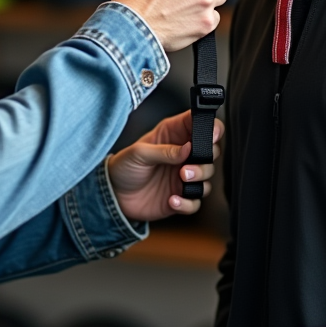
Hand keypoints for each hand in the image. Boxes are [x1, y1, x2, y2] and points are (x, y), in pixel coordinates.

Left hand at [107, 110, 222, 221]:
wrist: (113, 195)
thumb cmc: (124, 167)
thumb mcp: (139, 153)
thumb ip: (164, 151)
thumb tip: (188, 148)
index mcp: (173, 135)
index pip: (200, 124)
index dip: (211, 126)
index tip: (212, 134)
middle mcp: (183, 154)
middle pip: (212, 151)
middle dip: (206, 158)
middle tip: (187, 165)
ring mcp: (184, 176)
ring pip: (208, 175)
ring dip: (200, 178)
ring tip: (182, 178)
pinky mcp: (182, 196)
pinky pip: (196, 201)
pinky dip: (188, 202)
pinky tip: (172, 200)